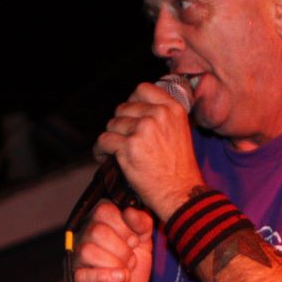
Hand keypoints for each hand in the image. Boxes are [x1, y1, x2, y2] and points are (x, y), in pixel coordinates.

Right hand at [72, 203, 153, 281]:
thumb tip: (129, 212)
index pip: (104, 211)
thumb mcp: (145, 240)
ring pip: (88, 251)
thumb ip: (142, 222)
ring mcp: (75, 258)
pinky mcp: (73, 280)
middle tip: (129, 259)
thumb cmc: (134, 266)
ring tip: (123, 272)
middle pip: (96, 232)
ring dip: (115, 264)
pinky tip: (118, 278)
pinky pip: (82, 275)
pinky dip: (104, 276)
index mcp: (98, 223)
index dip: (124, 227)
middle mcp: (81, 237)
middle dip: (122, 249)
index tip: (134, 241)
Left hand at [96, 82, 203, 221]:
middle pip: (123, 108)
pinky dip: (101, 150)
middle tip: (125, 140)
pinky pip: (104, 140)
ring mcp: (143, 130)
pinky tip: (105, 158)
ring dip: (111, 138)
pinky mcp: (129, 146)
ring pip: (112, 124)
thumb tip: (138, 108)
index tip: (130, 114)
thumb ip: (163, 116)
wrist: (180, 192)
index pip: (142, 89)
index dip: (132, 101)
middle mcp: (158, 115)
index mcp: (173, 109)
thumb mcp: (180, 132)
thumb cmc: (180, 168)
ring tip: (117, 152)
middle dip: (120, 124)